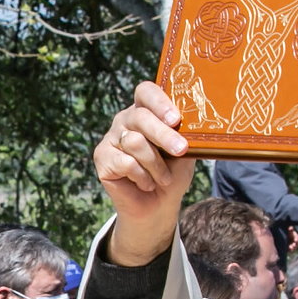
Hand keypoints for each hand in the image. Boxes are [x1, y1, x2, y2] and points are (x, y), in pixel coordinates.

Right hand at [94, 81, 196, 266]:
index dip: (159, 102)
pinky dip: (141, 176)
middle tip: (181, 150)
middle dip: (164, 135)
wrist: (156, 206)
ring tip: (163, 178)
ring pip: (135, 141)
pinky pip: (125, 162)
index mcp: (146, 111)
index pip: (146, 92)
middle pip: (141, 116)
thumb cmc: (172, 174)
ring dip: (155, 164)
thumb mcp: (184, 152)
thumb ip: (184, 134)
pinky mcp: (102, 157)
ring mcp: (111, 138)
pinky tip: (145, 183)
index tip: (175, 119)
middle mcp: (125, 120)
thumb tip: (195, 123)